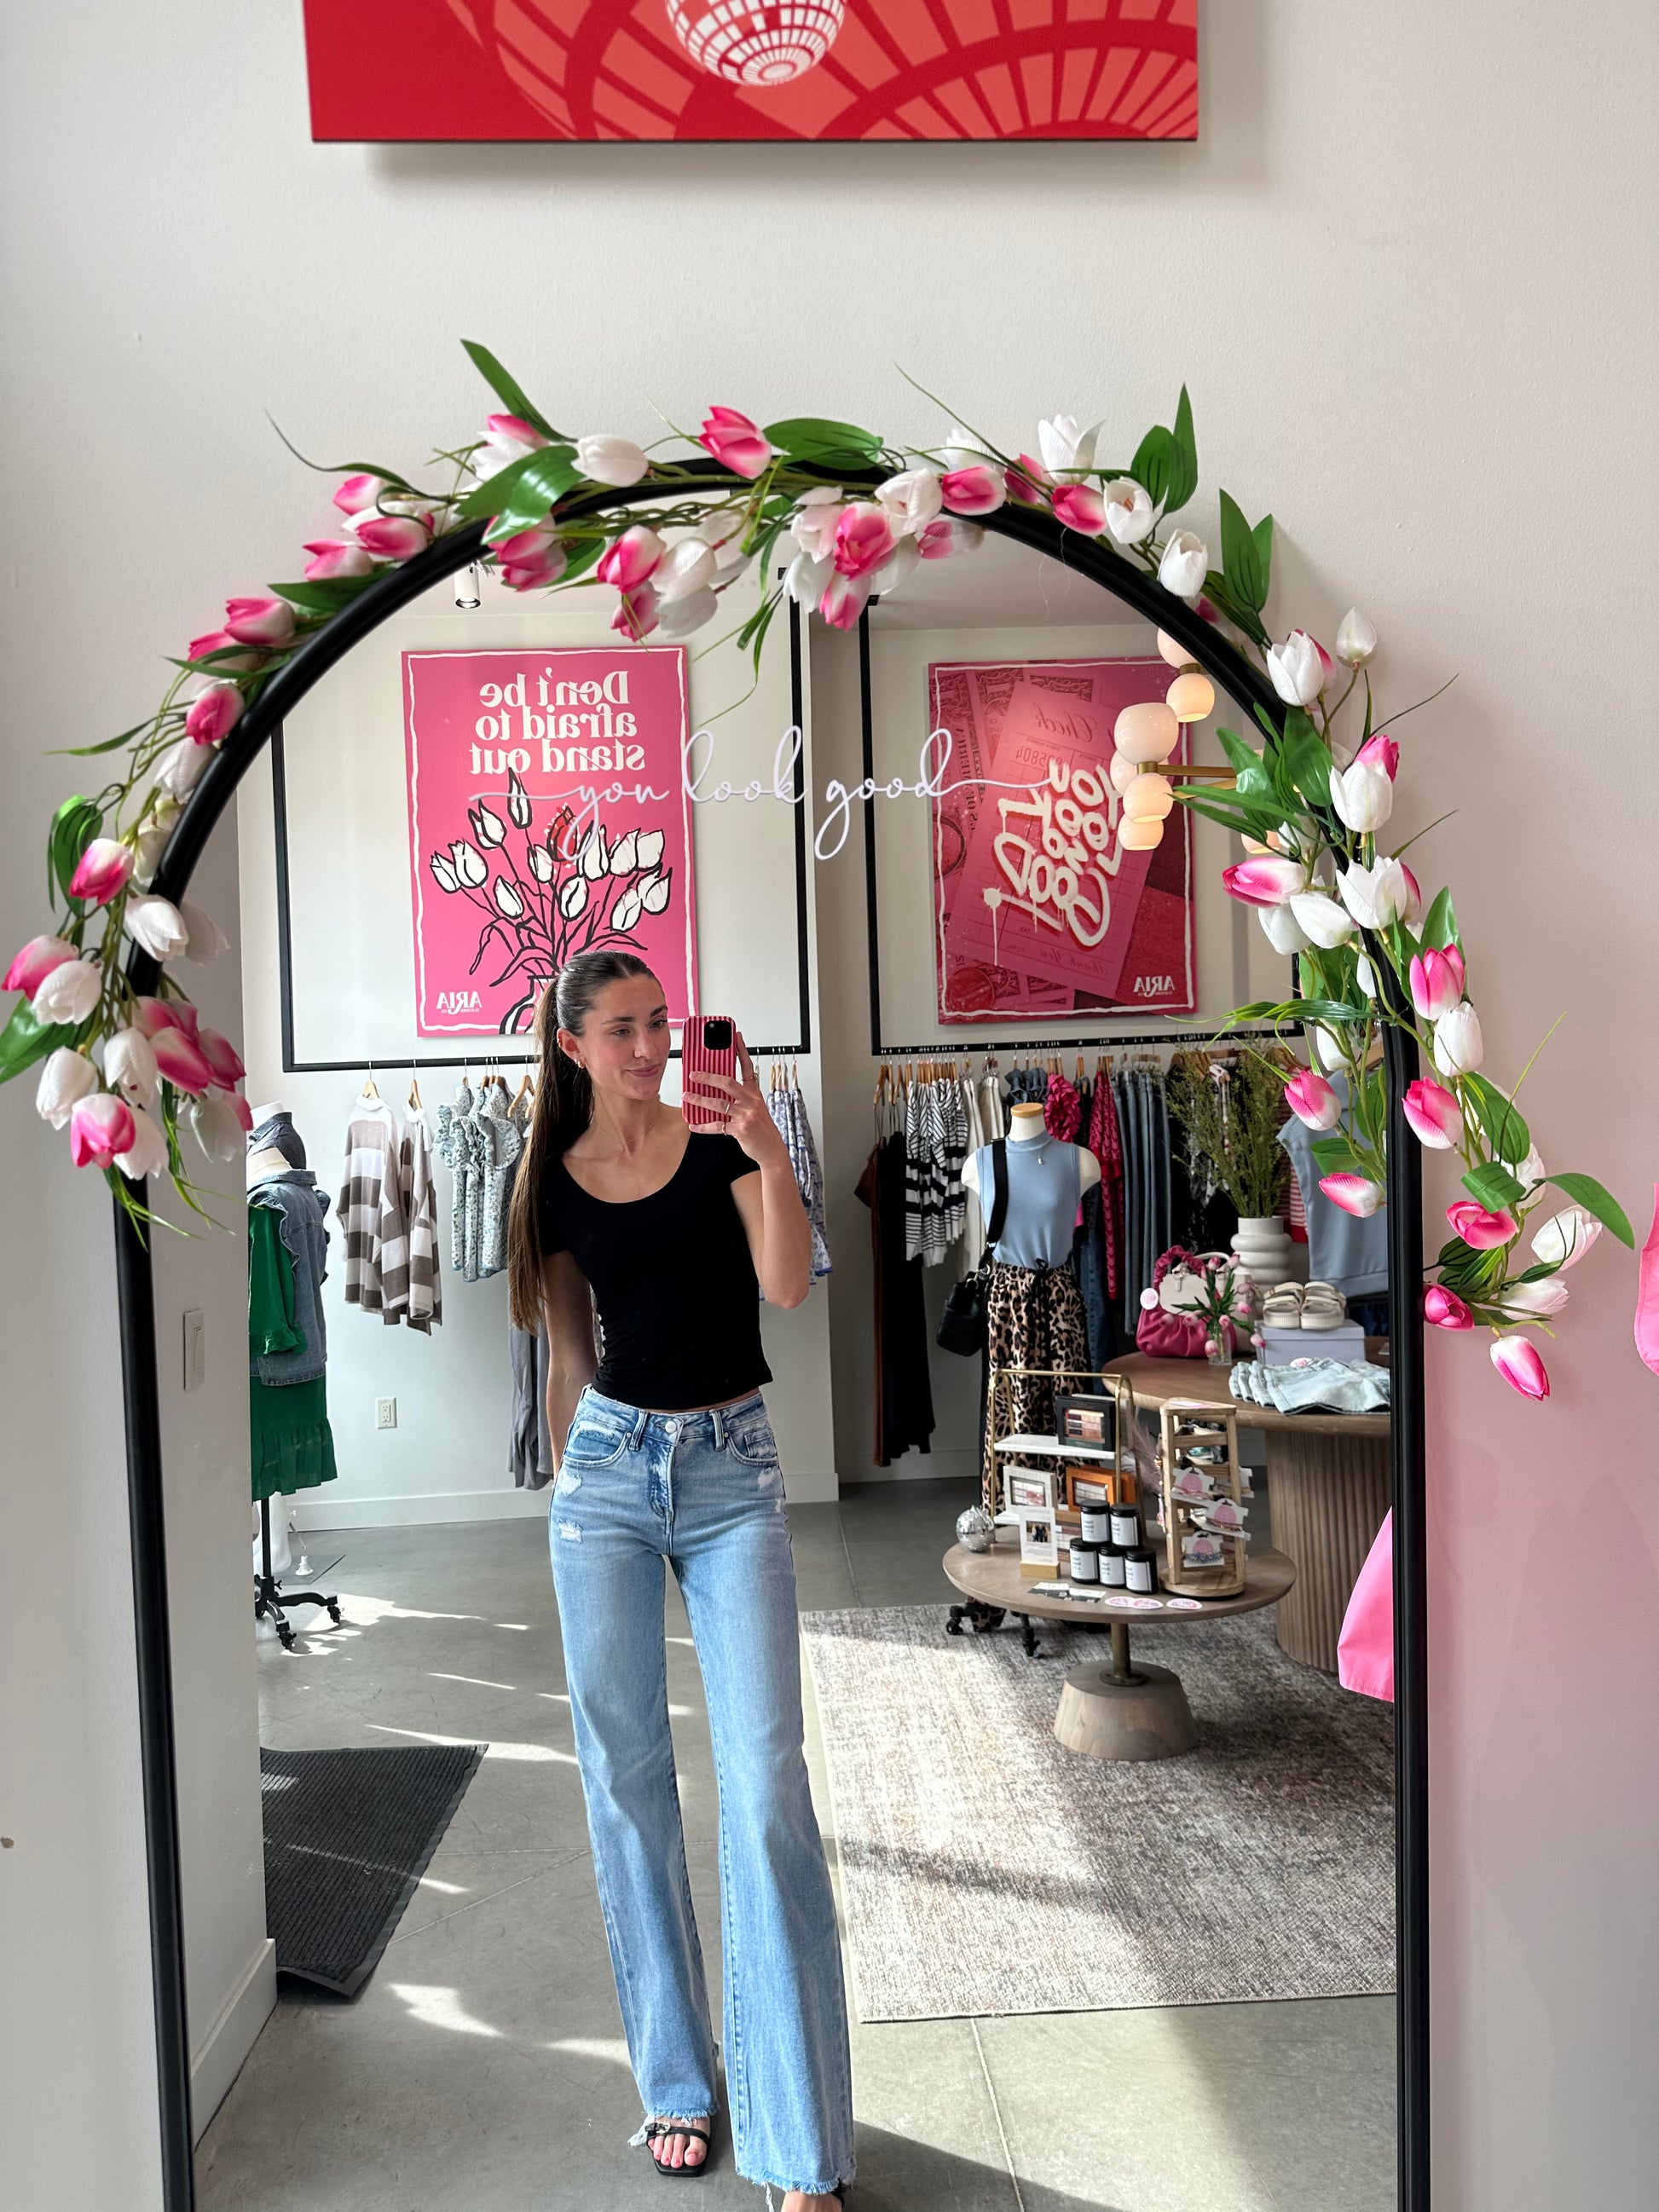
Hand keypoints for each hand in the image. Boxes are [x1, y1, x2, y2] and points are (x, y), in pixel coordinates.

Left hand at [692, 1037, 786, 1166]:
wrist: (773, 1150)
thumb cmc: (762, 1128)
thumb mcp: (756, 1108)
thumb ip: (741, 1097)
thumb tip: (718, 1089)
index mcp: (755, 1093)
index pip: (748, 1067)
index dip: (741, 1051)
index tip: (735, 1037)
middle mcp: (751, 1102)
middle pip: (727, 1082)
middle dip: (708, 1077)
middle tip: (693, 1074)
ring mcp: (746, 1115)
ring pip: (718, 1103)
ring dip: (699, 1099)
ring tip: (687, 1096)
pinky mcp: (740, 1130)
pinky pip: (717, 1126)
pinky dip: (703, 1126)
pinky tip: (693, 1124)